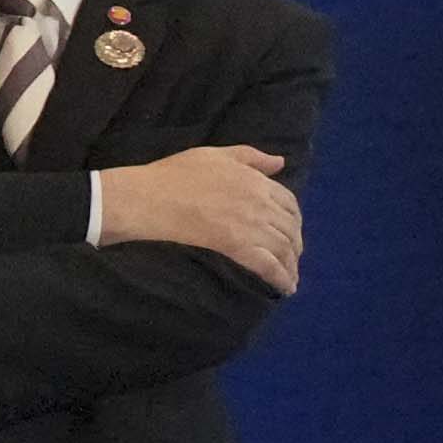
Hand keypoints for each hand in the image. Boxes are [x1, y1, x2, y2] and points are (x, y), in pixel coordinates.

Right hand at [105, 143, 304, 293]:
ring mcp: (251, 227)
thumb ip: (250, 157)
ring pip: (284, 248)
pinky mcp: (238, 248)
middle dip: (295, 244)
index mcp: (256, 182)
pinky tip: (285, 288)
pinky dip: (282, 278)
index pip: (289, 203)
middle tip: (291, 257)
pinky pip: (269, 266)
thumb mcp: (214, 155)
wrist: (148, 198)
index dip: (293, 218)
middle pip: (290, 228)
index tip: (290, 229)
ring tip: (290, 277)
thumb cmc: (173, 174)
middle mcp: (261, 204)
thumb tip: (280, 163)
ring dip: (291, 265)